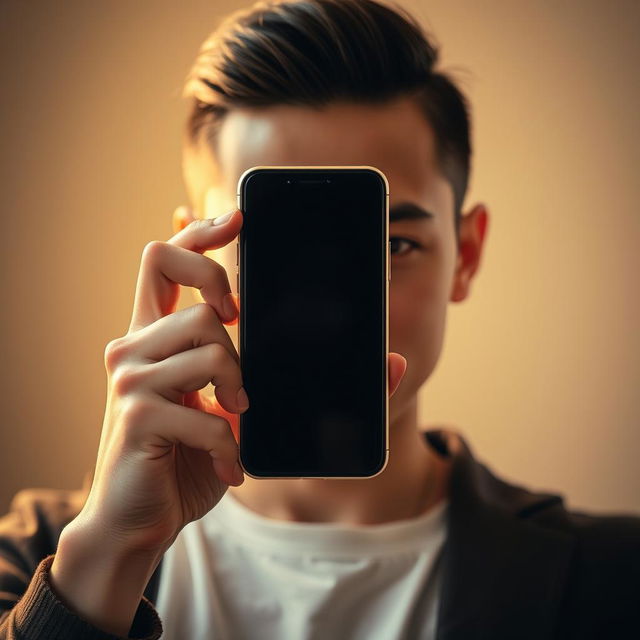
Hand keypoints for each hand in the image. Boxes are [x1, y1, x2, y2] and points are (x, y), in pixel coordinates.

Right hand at [74, 209, 248, 555]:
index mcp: (154, 335)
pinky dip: (229, 444)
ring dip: (238, 388)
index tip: (237, 217)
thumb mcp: (230, 407)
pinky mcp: (136, 415)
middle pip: (188, 289)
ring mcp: (130, 378)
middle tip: (240, 353)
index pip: (163, 260)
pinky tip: (229, 465)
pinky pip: (205, 410)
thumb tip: (391, 361)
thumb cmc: (188, 457)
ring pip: (209, 344)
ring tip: (238, 421)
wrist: (141, 518)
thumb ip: (269, 374)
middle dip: (228, 308)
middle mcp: (134, 346)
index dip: (198, 233)